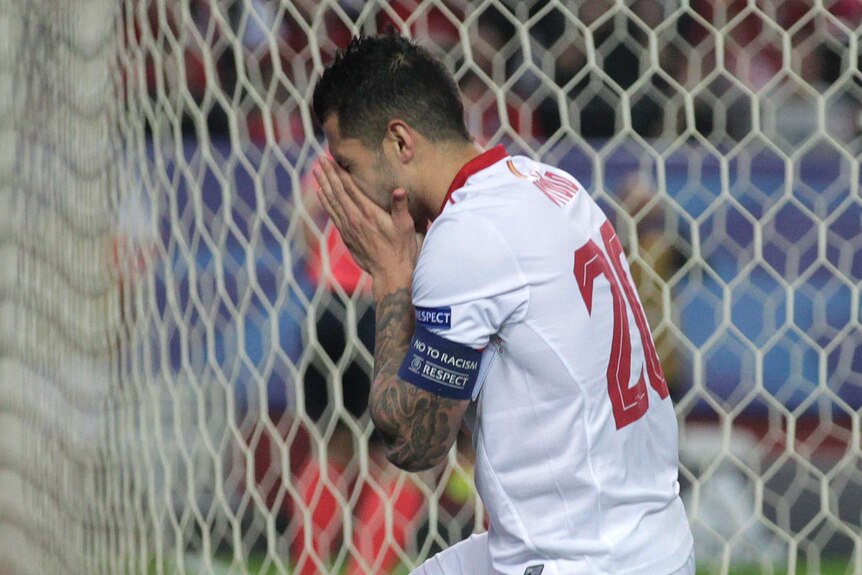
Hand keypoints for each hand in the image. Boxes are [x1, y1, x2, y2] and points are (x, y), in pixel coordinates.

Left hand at [314, 157, 417, 289]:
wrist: (390, 275)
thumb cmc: (402, 250)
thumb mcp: (406, 227)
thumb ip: (400, 207)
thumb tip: (398, 189)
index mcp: (368, 213)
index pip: (350, 188)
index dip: (339, 172)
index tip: (331, 159)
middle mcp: (355, 219)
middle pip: (337, 192)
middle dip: (328, 175)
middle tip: (318, 160)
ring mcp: (348, 228)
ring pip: (332, 202)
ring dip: (323, 185)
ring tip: (316, 172)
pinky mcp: (347, 237)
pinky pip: (333, 215)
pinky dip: (326, 203)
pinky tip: (321, 194)